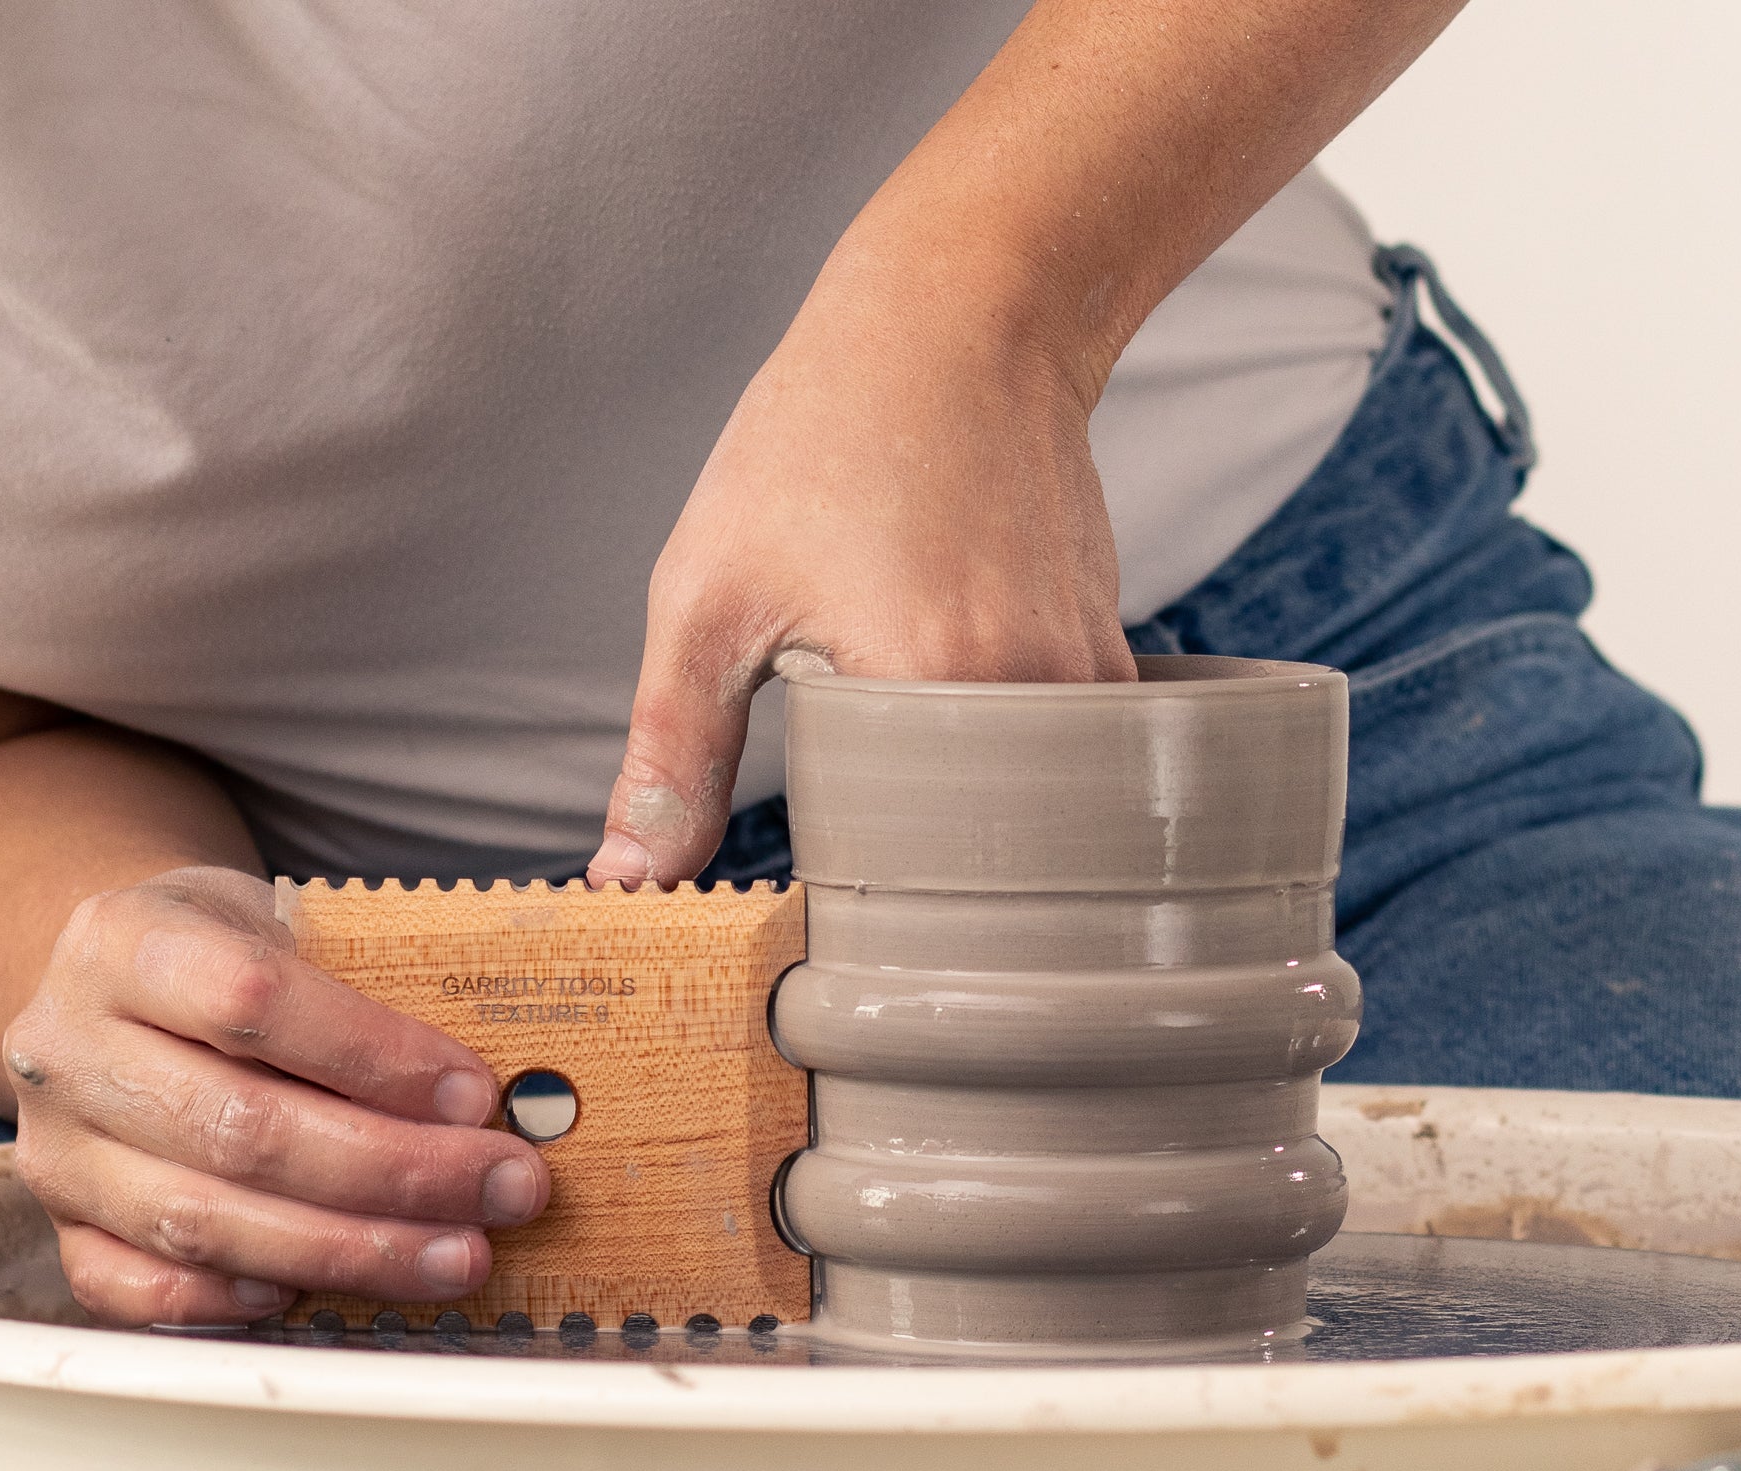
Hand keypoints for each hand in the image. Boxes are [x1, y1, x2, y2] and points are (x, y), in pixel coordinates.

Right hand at [5, 866, 548, 1326]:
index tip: (474, 1093)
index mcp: (124, 943)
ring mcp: (55, 1148)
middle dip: (397, 1171)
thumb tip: (495, 1087)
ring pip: (205, 1222)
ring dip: (354, 1250)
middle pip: (242, 1130)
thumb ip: (366, 983)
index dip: (374, 1055)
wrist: (116, 985)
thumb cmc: (226, 955)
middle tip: (506, 1186)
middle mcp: (67, 1048)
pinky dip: (240, 1299)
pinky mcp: (60, 1227)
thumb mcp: (285, 921)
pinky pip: (139, 1289)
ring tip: (462, 1253)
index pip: (253, 1001)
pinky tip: (329, 1291)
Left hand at [587, 241, 1136, 888]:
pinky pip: (1058, 757)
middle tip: (851, 787)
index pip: (896, 872)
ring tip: (906, 734)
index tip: (807, 862)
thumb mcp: (710, 593)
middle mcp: (1033, 696)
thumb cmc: (822, 435)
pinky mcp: (1112, 658)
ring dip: (956, 804)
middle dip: (902, 852)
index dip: (840, 884)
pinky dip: (1000, 757)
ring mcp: (1089, 679)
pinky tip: (956, 692)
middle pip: (969, 854)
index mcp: (931, 686)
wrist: (967, 316)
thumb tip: (627, 881)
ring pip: (1020, 809)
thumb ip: (672, 752)